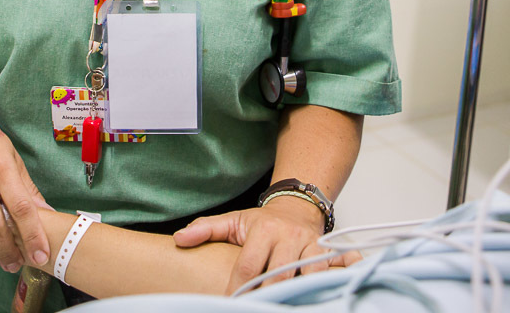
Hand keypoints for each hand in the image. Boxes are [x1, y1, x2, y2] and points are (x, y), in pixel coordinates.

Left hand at [173, 196, 339, 294]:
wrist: (298, 206)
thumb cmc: (263, 221)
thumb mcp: (233, 221)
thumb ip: (206, 229)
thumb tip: (179, 239)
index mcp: (264, 229)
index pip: (248, 267)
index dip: (238, 289)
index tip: (230, 302)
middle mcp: (289, 236)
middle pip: (278, 276)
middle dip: (265, 296)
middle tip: (253, 306)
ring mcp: (311, 245)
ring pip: (306, 276)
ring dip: (295, 294)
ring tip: (280, 305)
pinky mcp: (327, 252)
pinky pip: (331, 270)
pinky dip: (327, 283)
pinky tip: (316, 298)